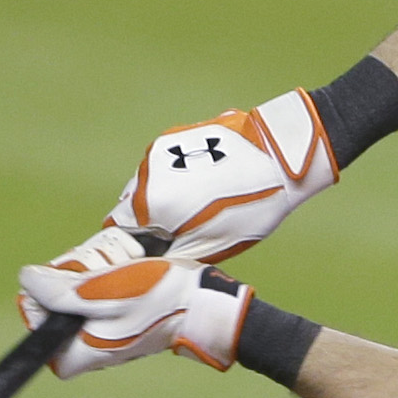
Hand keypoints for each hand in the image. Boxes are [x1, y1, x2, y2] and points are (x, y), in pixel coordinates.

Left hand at [18, 232, 249, 377]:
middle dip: (79, 268)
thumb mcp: (101, 294)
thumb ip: (57, 292)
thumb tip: (27, 280)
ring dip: (102, 257)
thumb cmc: (156, 300)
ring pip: (80, 272)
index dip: (46, 297)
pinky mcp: (121, 295)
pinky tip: (136, 259)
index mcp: (78, 349)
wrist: (202, 297)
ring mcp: (105, 314)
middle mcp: (87, 335)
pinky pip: (103, 267)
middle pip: (56, 290)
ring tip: (127, 264)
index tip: (69, 286)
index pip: (36, 320)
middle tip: (106, 272)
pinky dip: (116, 256)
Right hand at [116, 98, 338, 267]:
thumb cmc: (248, 209)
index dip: (135, 246)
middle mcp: (145, 173)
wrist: (279, 157)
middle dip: (152, 223)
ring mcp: (159, 150)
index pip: (118, 231)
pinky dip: (176, 178)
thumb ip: (170, 255)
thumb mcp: (210, 247)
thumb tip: (149, 263)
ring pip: (148, 185)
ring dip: (165, 199)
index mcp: (149, 204)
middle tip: (184, 233)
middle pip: (132, 207)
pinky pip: (164, 165)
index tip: (156, 253)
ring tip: (202, 205)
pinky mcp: (175, 135)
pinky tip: (207, 183)